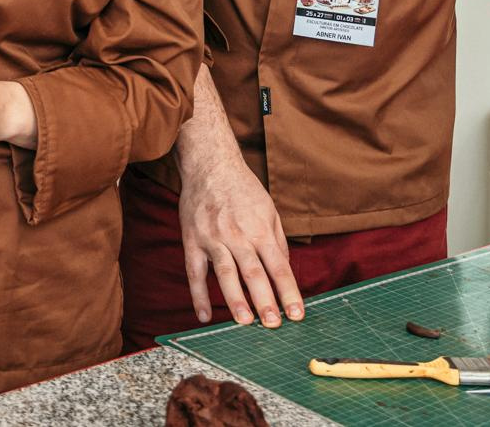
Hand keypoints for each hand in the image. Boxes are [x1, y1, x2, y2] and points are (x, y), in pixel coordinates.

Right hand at [178, 150, 303, 328]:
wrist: (209, 163)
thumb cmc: (243, 189)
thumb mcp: (269, 210)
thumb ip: (277, 241)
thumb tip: (284, 271)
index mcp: (260, 229)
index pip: (278, 266)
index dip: (289, 292)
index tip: (297, 314)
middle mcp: (237, 234)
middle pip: (254, 273)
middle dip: (265, 301)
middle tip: (274, 325)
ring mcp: (212, 237)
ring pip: (225, 273)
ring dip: (235, 299)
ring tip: (245, 322)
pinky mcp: (192, 239)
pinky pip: (194, 271)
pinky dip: (198, 294)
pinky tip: (204, 315)